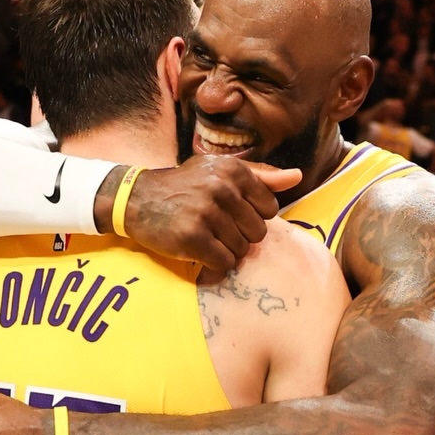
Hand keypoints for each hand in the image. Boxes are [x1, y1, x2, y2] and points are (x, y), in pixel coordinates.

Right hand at [106, 157, 301, 276]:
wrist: (136, 198)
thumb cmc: (184, 186)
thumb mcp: (220, 172)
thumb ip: (261, 176)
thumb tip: (297, 177)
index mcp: (234, 170)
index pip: (270, 209)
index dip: (251, 218)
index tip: (229, 214)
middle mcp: (222, 188)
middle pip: (258, 233)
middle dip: (239, 236)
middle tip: (214, 228)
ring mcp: (207, 213)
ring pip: (241, 250)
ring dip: (224, 250)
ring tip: (204, 237)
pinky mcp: (192, 237)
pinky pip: (224, 262)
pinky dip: (213, 263)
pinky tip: (197, 251)